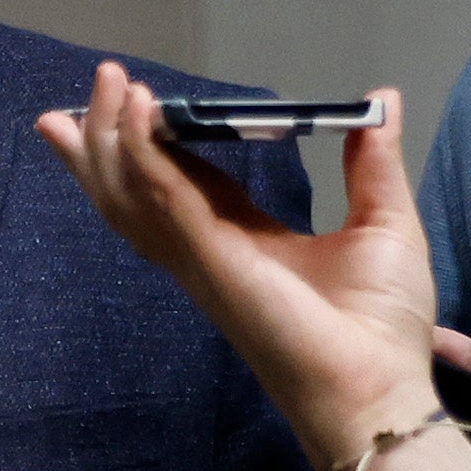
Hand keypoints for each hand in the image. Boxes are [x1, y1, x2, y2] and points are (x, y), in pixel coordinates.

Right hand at [36, 66, 439, 470]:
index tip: (128, 102)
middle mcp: (208, 250)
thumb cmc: (382, 325)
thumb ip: (373, 163)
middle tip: (86, 91)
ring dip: (110, 138)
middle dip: (101, 144)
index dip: (151, 145)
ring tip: (105, 85)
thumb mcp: (384, 221)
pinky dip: (144, 152)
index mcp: (243, 241)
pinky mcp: (212, 258)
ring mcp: (202, 257)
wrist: (380, 386)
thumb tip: (381, 104)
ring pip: (131, 194)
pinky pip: (164, 197)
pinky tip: (139, 110)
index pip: (180, 183)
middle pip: (134, 190)